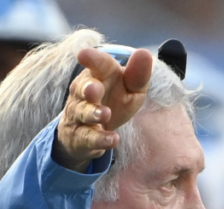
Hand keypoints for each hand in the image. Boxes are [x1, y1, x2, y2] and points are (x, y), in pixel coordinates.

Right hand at [54, 47, 152, 170]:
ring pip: (82, 113)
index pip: (96, 65)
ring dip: (93, 113)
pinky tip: (113, 139)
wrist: (88, 131)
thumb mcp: (131, 89)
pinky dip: (100, 139)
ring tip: (105, 114)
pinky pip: (88, 138)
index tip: (83, 54)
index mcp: (99, 75)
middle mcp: (84, 93)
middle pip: (83, 88)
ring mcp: (79, 115)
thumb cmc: (114, 101)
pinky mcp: (80, 136)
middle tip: (93, 90)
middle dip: (88, 88)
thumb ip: (138, 74)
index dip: (91, 59)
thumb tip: (144, 53)